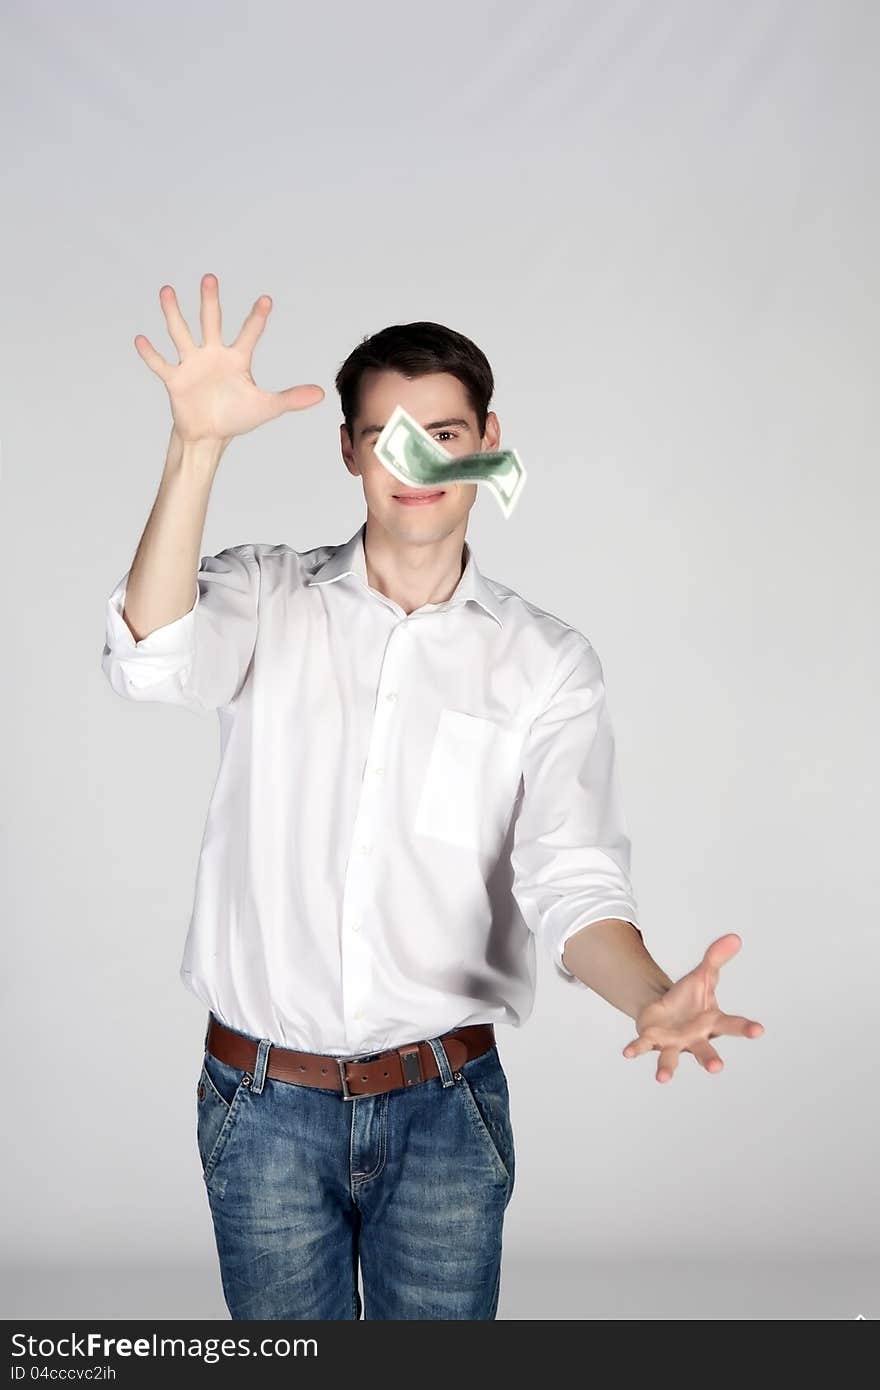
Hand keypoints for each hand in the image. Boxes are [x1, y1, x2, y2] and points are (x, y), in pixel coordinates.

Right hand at [134, 272, 324, 443]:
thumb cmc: (236, 417)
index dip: (257, 318)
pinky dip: (150, 354)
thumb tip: (322, 394)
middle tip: (210, 278)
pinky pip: (161, 364)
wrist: (209, 434)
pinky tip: (140, 338)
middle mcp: (213, 355)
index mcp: (237, 359)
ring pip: (181, 334)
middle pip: (211, 322)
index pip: (249, 334)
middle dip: (210, 302)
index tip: (266, 299)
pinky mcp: (175, 380)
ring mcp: (192, 365)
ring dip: (173, 314)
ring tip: (167, 291)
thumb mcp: (267, 408)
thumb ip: (291, 399)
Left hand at [621, 933, 763, 1082]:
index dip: (746, 1027)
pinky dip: (636, 1049)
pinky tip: (627, 1053)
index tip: (759, 1029)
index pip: (733, 1025)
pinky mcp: (653, 1040)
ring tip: (662, 1079)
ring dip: (667, 1068)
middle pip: (705, 1050)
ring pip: (672, 1058)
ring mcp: (674, 1043)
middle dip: (710, 1059)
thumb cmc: (689, 997)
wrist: (665, 1008)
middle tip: (717, 1068)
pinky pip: (644, 1046)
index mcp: (712, 1022)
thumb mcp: (702, 974)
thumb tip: (735, 937)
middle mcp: (695, 1038)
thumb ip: (716, 958)